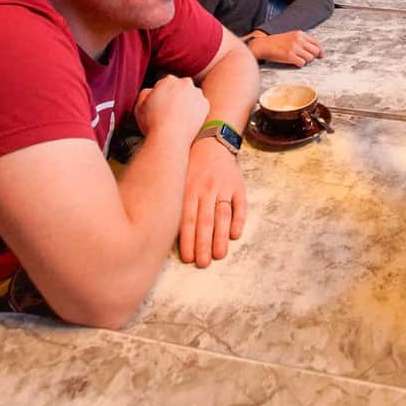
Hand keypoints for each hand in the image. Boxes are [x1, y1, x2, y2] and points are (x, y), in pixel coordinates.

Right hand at [134, 75, 208, 146]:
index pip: (167, 83)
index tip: (163, 103)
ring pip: (192, 96)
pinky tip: (187, 120)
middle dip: (177, 96)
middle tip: (171, 110)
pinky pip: (200, 106)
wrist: (170, 137)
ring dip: (188, 102)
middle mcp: (185, 83)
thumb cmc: (153, 123)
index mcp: (168, 80)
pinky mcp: (205, 105)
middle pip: (181, 87)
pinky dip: (196, 111)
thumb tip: (151, 92)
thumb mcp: (140, 105)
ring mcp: (197, 94)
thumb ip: (146, 93)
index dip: (163, 94)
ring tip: (179, 117)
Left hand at [180, 138, 245, 267]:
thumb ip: (176, 202)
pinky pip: (240, 205)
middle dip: (204, 243)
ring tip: (220, 255)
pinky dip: (239, 220)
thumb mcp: (178, 179)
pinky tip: (236, 235)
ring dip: (221, 236)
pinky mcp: (238, 185)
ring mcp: (223, 187)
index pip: (187, 219)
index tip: (188, 258)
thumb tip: (165, 231)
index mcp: (188, 189)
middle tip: (203, 263)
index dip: (187, 240)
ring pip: (222, 215)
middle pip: (205, 220)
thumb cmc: (190, 166)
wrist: (212, 141)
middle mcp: (205, 189)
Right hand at [248, 30, 322, 66]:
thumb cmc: (276, 42)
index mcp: (299, 34)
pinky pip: (302, 63)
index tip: (321, 55)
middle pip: (315, 51)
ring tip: (297, 59)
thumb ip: (302, 40)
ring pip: (310, 58)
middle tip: (306, 58)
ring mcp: (294, 48)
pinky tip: (293, 62)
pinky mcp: (290, 56)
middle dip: (312, 56)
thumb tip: (314, 50)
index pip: (316, 42)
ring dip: (305, 61)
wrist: (263, 45)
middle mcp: (298, 39)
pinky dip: (299, 64)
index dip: (320, 50)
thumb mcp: (291, 36)